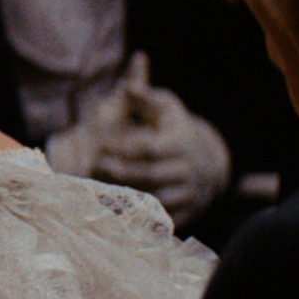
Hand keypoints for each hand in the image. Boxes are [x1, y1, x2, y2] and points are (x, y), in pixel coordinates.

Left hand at [45, 52, 229, 227]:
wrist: (209, 160)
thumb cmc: (174, 127)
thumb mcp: (164, 106)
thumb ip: (143, 95)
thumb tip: (128, 79)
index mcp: (181, 142)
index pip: (147, 148)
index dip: (121, 149)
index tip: (97, 146)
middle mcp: (189, 170)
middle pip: (147, 176)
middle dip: (116, 174)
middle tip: (90, 168)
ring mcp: (190, 194)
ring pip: (152, 200)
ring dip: (123, 198)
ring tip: (94, 191)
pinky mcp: (187, 213)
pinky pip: (159, 219)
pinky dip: (136, 217)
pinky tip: (112, 211)